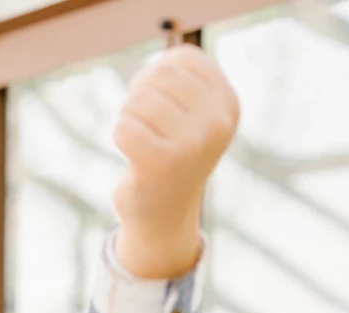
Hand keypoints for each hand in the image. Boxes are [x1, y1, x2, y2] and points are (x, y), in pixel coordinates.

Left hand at [112, 45, 238, 280]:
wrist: (165, 217)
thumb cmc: (173, 156)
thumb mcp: (191, 112)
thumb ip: (180, 76)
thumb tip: (158, 66)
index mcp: (228, 106)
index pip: (184, 59)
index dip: (160, 72)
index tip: (159, 100)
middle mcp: (216, 124)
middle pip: (161, 75)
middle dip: (141, 92)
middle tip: (142, 120)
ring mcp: (192, 144)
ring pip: (138, 100)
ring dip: (128, 116)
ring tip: (140, 139)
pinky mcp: (162, 162)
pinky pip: (124, 128)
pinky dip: (120, 137)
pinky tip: (133, 155)